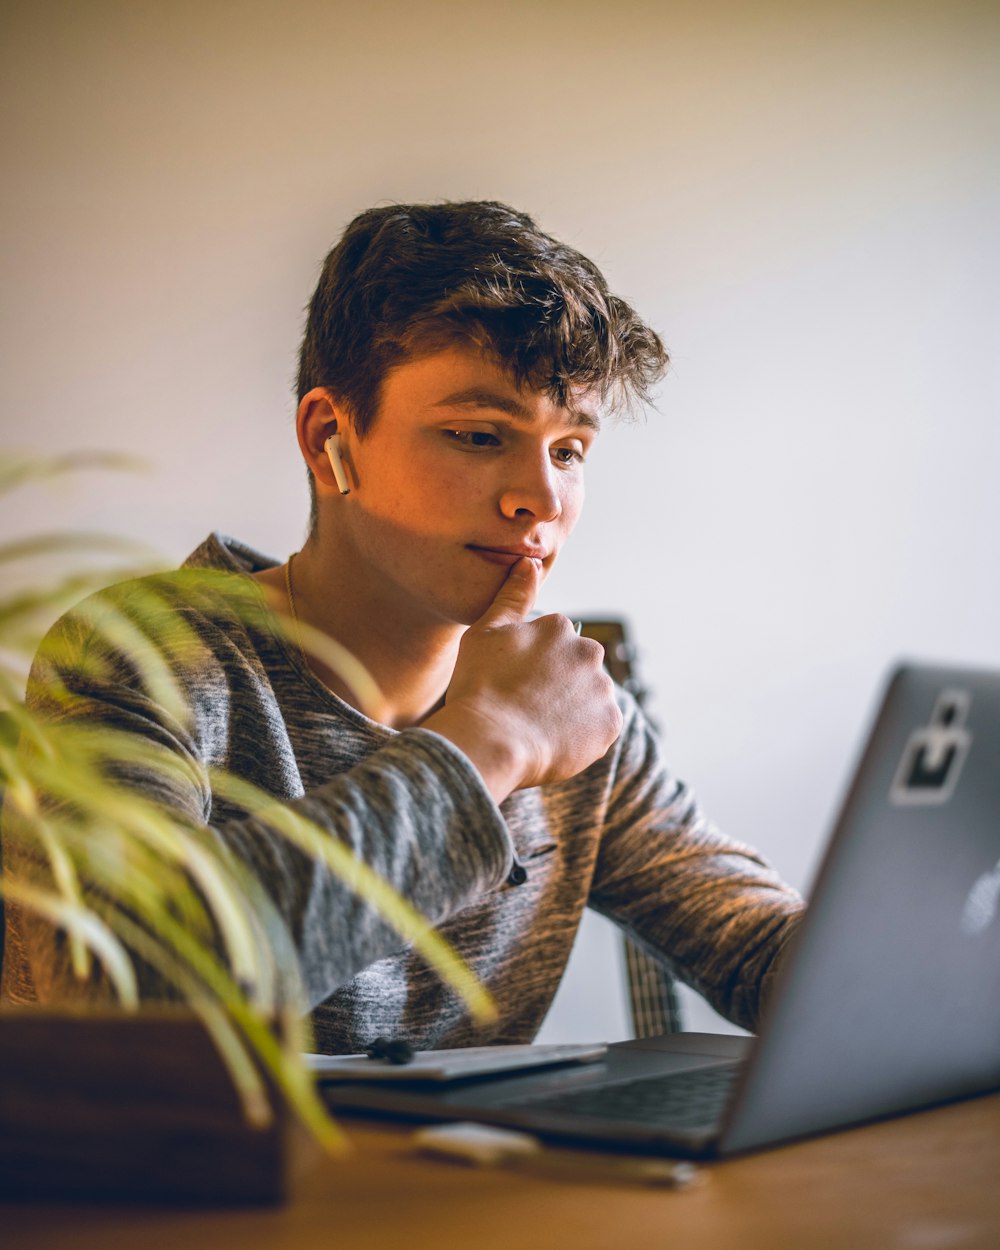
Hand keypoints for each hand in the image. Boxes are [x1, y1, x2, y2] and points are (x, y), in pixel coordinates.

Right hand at [424, 559, 622, 801]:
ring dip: (570, 708)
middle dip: (557, 684)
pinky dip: (581, 734)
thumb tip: (530, 562)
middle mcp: (589, 653)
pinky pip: (598, 728)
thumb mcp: (486, 631)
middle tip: (525, 706)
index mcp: (559, 628)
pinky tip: (552, 740)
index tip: (512, 683)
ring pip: (587, 697)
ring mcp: (602, 690)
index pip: (552, 644)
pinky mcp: (610, 724)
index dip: (530, 666)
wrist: (491, 742)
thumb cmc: (480, 686)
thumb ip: (513, 596)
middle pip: (575, 668)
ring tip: (537, 726)